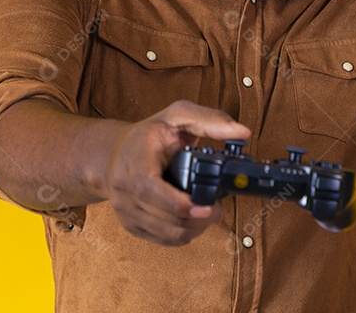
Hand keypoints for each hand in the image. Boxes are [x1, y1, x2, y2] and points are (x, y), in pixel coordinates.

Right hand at [104, 100, 249, 245]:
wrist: (114, 152)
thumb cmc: (148, 134)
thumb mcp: (177, 116)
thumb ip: (209, 120)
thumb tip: (241, 132)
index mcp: (134, 160)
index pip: (150, 189)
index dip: (180, 203)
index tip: (206, 206)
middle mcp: (124, 188)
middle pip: (164, 217)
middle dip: (197, 218)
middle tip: (217, 209)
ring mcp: (125, 209)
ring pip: (165, 233)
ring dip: (193, 228)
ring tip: (208, 214)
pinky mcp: (131, 224)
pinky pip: (162, 240)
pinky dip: (182, 235)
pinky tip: (193, 221)